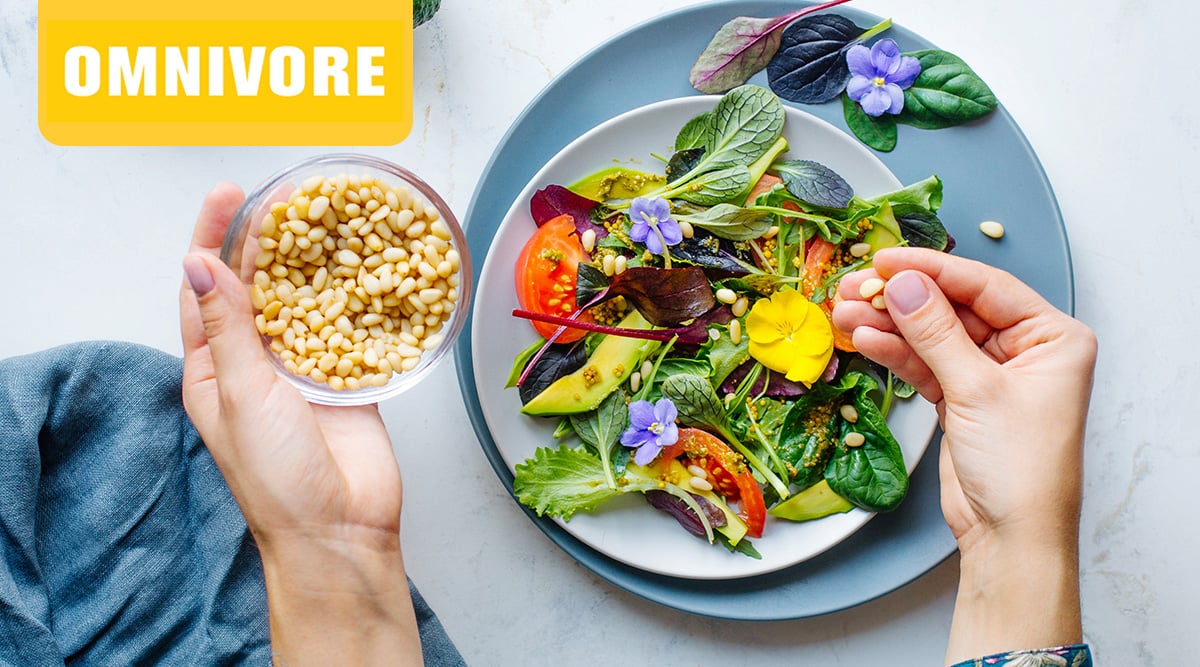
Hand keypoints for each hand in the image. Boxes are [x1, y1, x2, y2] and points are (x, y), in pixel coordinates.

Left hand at [179, 184, 419, 664]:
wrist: (339, 527)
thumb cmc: (278, 478)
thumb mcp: (241, 394)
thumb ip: (229, 327)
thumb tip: (198, 265)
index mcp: (213, 370)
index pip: (205, 288)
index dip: (213, 238)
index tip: (228, 195)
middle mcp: (255, 365)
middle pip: (257, 286)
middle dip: (266, 239)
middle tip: (284, 194)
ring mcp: (303, 370)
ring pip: (304, 301)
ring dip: (311, 261)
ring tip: (324, 218)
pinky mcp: (347, 378)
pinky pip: (349, 327)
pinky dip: (355, 297)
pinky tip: (364, 266)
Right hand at [832, 247, 1096, 662]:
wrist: (1011, 538)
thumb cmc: (1020, 468)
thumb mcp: (977, 390)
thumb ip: (936, 332)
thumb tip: (903, 285)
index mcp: (1052, 337)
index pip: (985, 286)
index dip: (932, 269)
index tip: (887, 259)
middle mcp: (1026, 350)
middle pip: (954, 307)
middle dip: (903, 298)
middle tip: (855, 283)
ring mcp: (991, 375)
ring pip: (933, 335)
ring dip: (889, 324)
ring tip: (844, 311)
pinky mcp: (962, 398)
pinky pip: (924, 363)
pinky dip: (894, 352)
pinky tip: (862, 337)